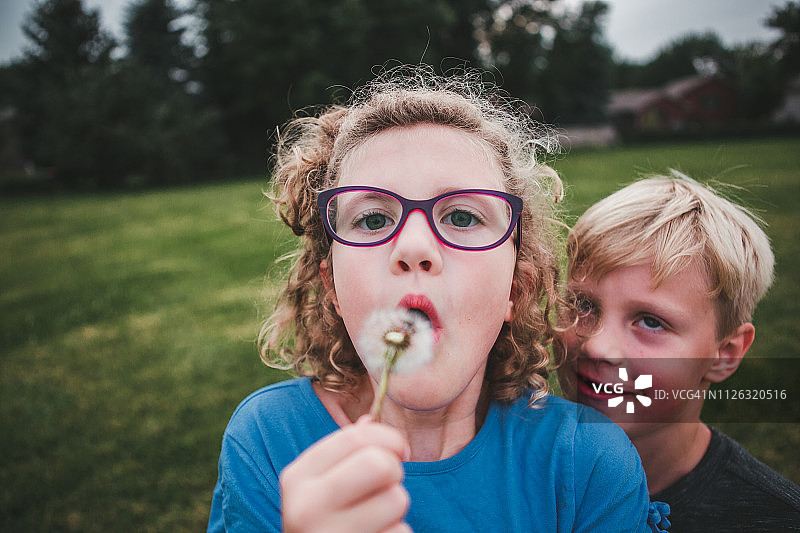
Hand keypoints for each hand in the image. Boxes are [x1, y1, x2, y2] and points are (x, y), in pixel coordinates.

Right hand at [280, 416, 411, 532]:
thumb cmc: (324, 518)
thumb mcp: (321, 483)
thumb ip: (346, 451)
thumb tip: (370, 419)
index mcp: (297, 477)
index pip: (356, 438)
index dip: (388, 438)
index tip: (398, 449)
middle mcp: (307, 508)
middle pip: (379, 465)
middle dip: (394, 471)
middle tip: (388, 484)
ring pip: (396, 500)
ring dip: (396, 508)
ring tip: (378, 517)